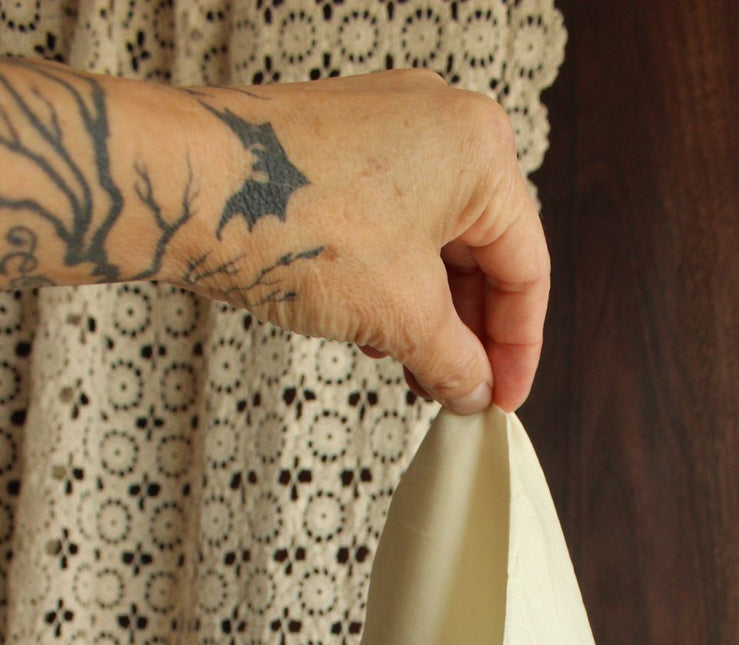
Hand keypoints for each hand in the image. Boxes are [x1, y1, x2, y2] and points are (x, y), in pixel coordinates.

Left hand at [171, 69, 549, 412]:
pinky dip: (393, 282)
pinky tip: (372, 327)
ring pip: (435, 242)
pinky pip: (392, 223)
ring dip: (429, 315)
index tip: (505, 398)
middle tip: (459, 391)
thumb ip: (453, 361)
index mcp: (479, 149)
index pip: (526, 268)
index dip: (519, 349)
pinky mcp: (341, 145)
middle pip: (483, 253)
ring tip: (409, 367)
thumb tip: (472, 388)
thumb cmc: (289, 219)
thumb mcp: (399, 315)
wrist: (184, 186)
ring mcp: (387, 128)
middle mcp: (441, 123)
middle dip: (469, 333)